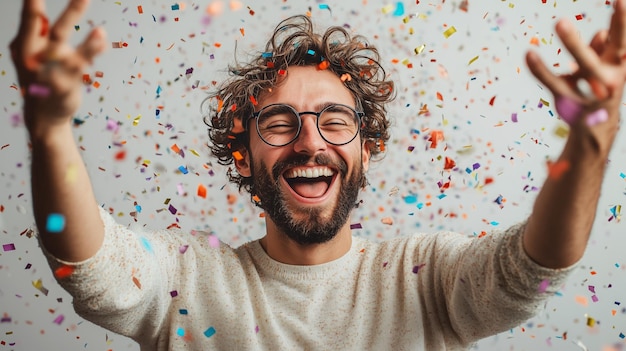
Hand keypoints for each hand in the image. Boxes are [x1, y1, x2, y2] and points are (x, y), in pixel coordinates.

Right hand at [9, 0, 106, 134]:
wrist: (44, 115)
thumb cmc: (46, 78)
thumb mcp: (50, 56)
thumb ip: (72, 42)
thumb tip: (101, 30)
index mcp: (24, 45)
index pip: (29, 19)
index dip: (31, 4)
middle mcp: (32, 55)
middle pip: (39, 26)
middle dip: (35, 10)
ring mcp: (46, 70)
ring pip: (61, 44)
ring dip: (73, 23)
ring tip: (88, 12)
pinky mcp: (63, 84)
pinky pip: (79, 64)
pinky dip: (90, 50)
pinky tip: (101, 41)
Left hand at [526, 0, 625, 154]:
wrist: (597, 128)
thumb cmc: (600, 89)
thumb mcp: (605, 68)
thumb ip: (602, 50)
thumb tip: (600, 34)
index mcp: (619, 66)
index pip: (621, 41)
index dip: (621, 21)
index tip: (620, 0)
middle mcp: (609, 79)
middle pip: (602, 54)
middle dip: (590, 37)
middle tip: (564, 20)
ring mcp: (590, 93)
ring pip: (581, 67)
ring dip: (572, 44)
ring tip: (560, 22)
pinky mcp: (570, 102)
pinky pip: (553, 82)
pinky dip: (540, 69)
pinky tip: (530, 54)